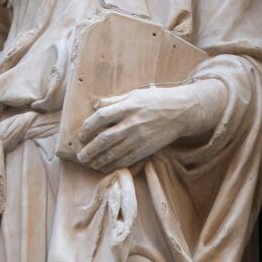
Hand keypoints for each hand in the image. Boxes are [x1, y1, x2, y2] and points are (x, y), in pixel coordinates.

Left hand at [77, 80, 225, 173]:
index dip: (88, 127)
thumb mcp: (134, 94)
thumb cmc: (156, 101)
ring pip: (114, 153)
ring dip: (99, 160)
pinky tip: (105, 167)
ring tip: (90, 164)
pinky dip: (114, 165)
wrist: (181, 111)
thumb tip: (95, 105)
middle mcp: (132, 123)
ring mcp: (139, 138)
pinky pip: (127, 159)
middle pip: (105, 139)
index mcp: (127, 107)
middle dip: (90, 150)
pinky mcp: (146, 148)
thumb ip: (114, 101)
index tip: (81, 135)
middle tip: (81, 156)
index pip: (101, 117)